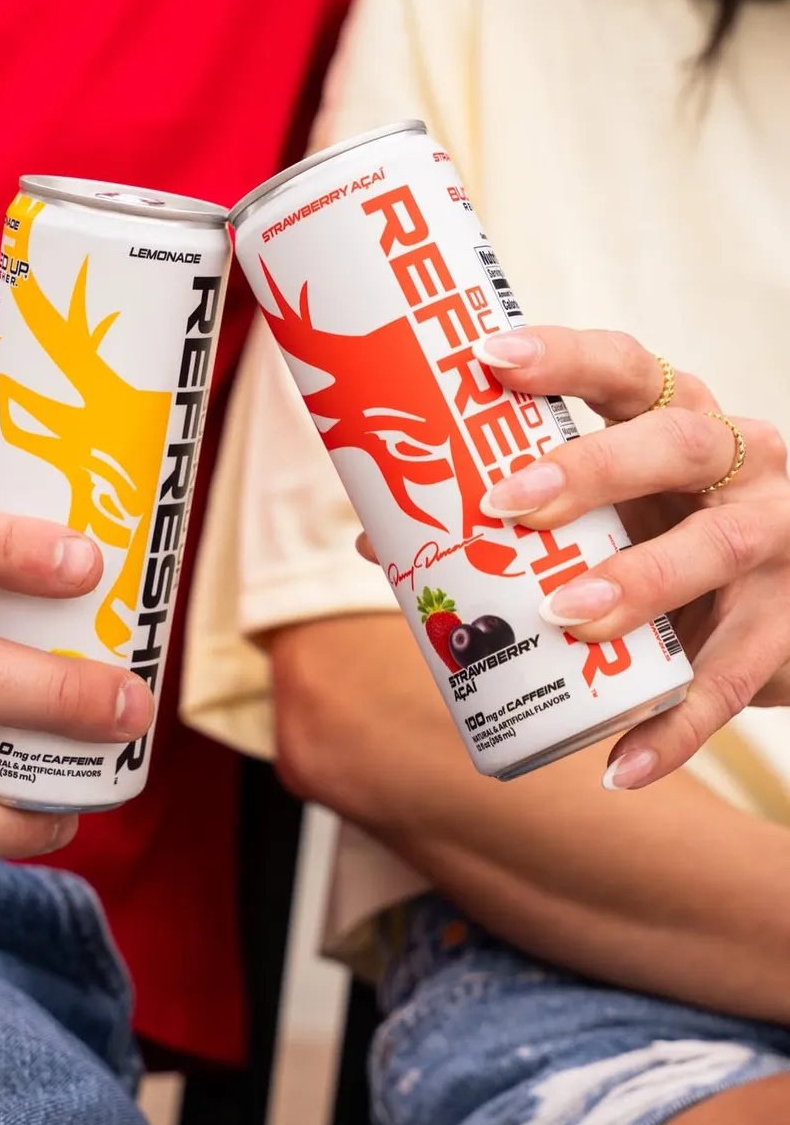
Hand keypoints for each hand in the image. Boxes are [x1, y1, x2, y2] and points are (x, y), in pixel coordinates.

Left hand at [360, 327, 789, 786]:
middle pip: (677, 445)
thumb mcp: (609, 509)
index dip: (563, 359)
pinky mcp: (784, 629)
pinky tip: (618, 767)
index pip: (627, 369)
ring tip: (563, 617)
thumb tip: (376, 542)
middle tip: (509, 502)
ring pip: (712, 551)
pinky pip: (732, 682)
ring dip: (636, 582)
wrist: (785, 603)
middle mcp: (739, 466)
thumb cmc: (662, 535)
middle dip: (593, 468)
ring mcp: (773, 543)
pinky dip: (674, 728)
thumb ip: (517, 515)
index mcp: (680, 420)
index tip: (488, 358)